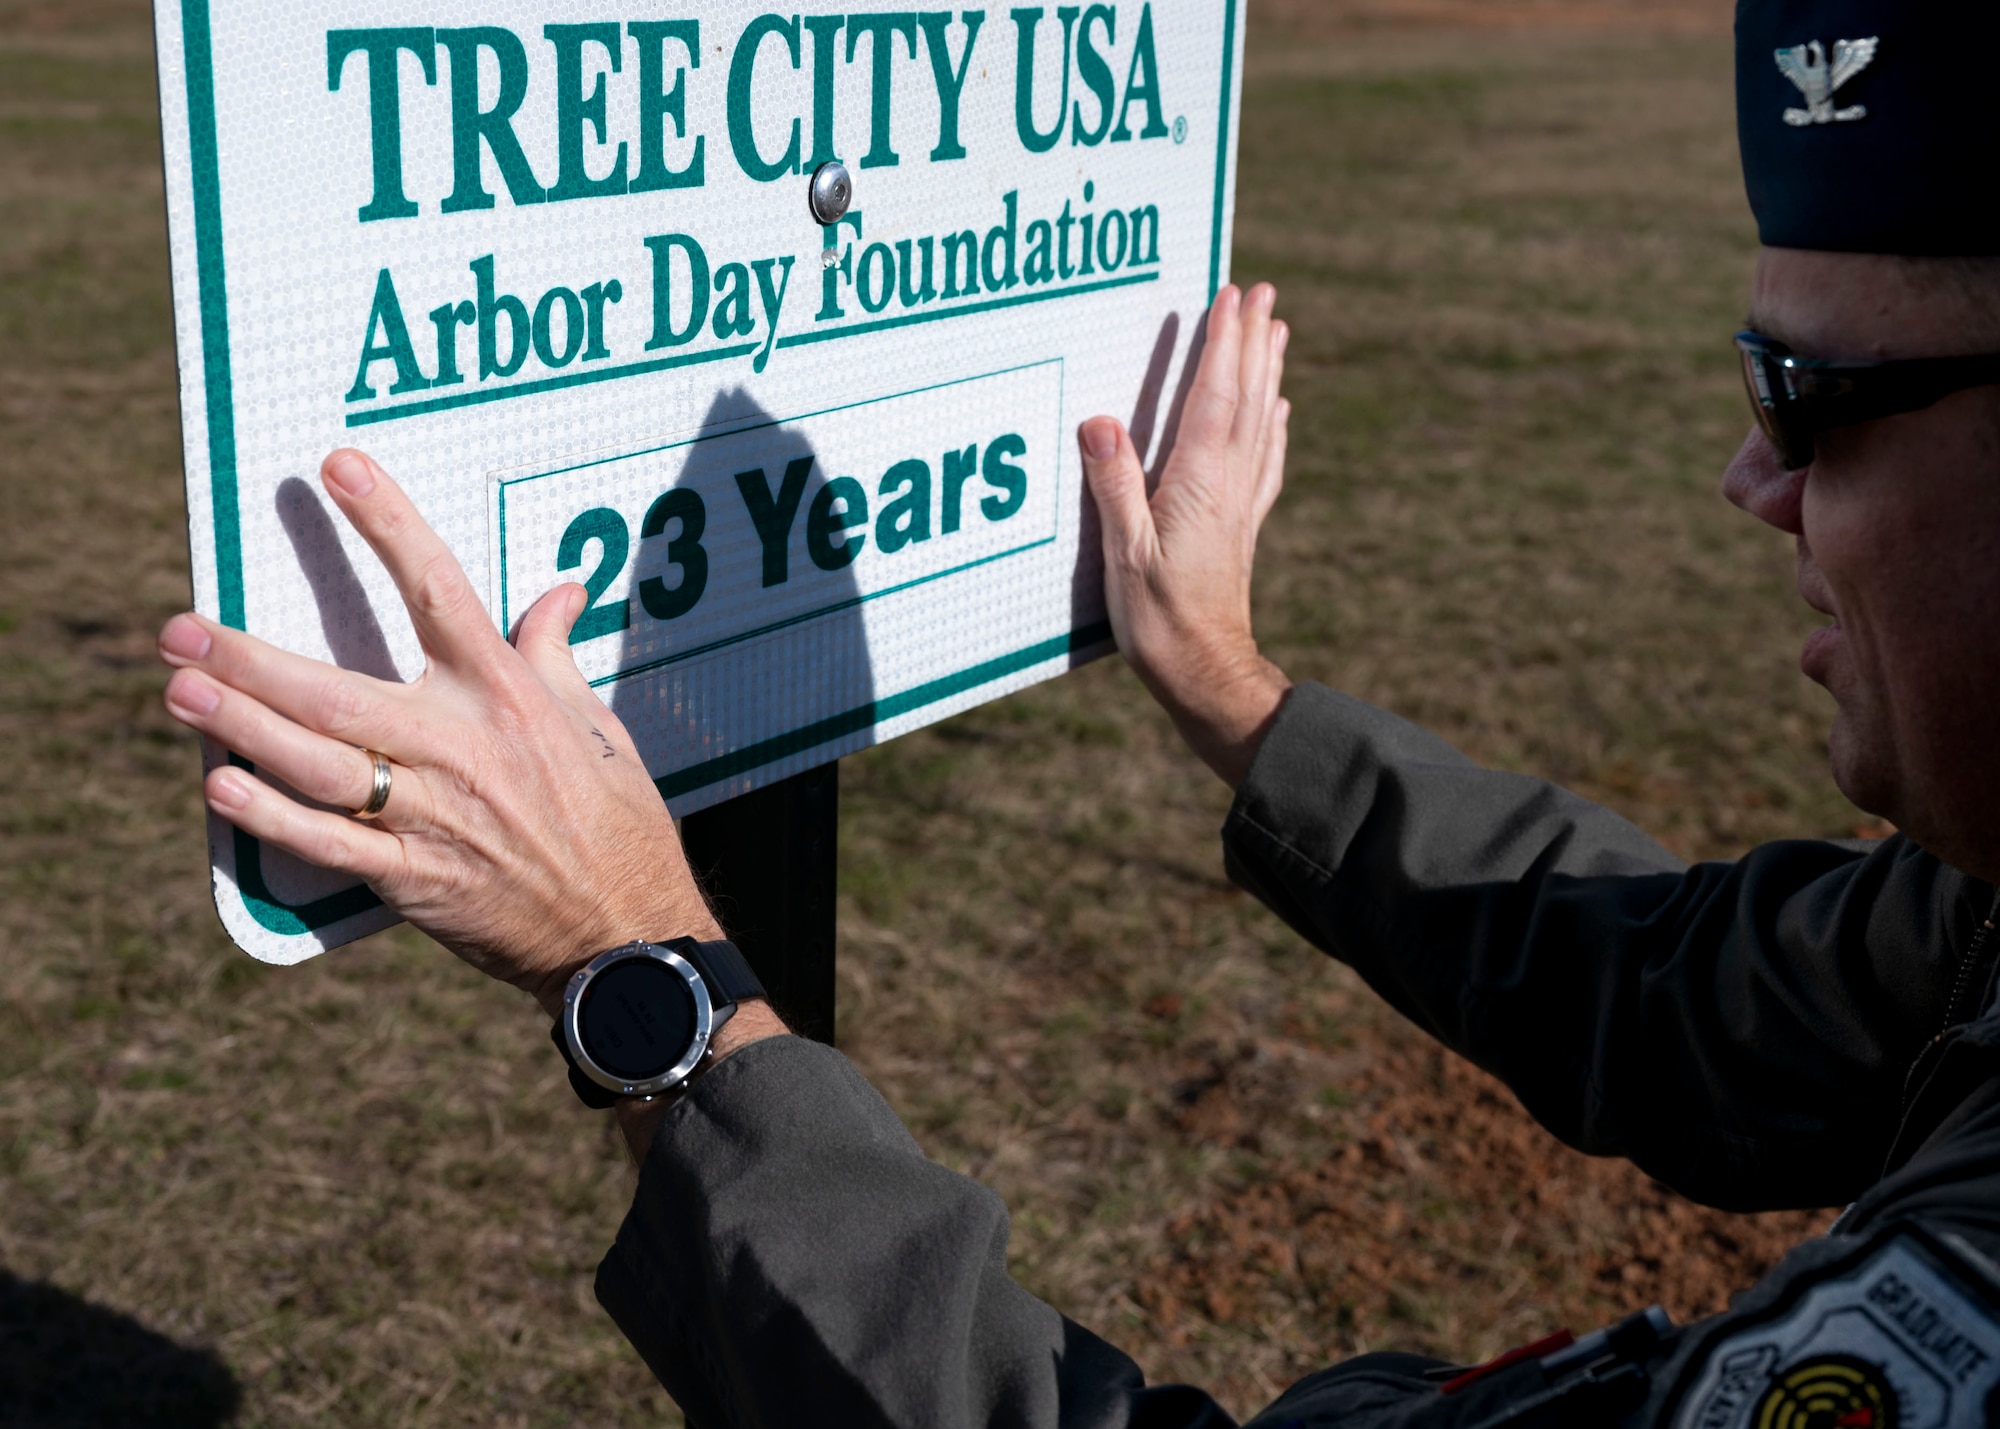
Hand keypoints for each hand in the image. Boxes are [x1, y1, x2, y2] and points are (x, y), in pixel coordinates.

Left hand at [158, 448, 736, 1021]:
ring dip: (241, 727)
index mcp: (509, 696)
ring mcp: (434, 816)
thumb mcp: (598, 725)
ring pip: (318, 763)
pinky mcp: (414, 881)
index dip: (388, 526)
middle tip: (179, 629)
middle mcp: (464, 746)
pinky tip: (221, 786)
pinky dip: (272, 817)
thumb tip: (562, 589)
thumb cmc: (616, 822)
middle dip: (250, 660)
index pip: (440, 590)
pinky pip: (329, 845)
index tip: (338, 467)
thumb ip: (555, 653)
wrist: (626, 929)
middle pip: (337, 690)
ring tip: (179, 692)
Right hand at [1079, 283, 1292, 786]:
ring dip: (1267, 372)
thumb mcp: (1124, 554)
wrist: (1206, 670)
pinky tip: (1276, 410)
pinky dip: (1271, 425)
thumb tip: (1101, 422)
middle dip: (1253, 342)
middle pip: (1247, 398)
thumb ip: (1115, 484)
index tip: (1232, 297)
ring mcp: (1242, 504)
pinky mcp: (1243, 525)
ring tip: (1277, 331)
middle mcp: (1230, 485)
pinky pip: (1264, 460)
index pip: (1214, 397)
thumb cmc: (1160, 618)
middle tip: (1264, 293)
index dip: (1223, 345)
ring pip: (1260, 422)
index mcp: (1199, 483)